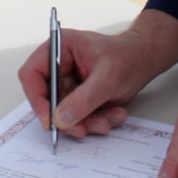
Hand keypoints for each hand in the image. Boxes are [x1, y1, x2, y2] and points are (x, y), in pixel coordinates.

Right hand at [17, 9, 177, 141]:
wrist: (145, 62)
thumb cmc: (128, 57)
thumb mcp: (108, 78)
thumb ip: (84, 99)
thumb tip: (60, 118)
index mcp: (59, 48)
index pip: (32, 74)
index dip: (37, 98)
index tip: (50, 120)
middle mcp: (59, 66)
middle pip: (46, 100)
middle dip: (67, 118)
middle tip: (82, 130)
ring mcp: (67, 83)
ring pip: (63, 114)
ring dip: (85, 123)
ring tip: (109, 119)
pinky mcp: (77, 98)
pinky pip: (77, 118)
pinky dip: (94, 122)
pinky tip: (114, 115)